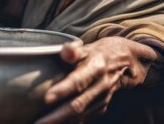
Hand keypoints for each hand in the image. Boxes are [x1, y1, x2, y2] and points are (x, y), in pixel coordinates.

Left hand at [36, 36, 156, 123]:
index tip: (47, 98)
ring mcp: (102, 99)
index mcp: (95, 68)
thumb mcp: (88, 47)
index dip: (63, 90)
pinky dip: (69, 123)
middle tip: (38, 122)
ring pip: (80, 115)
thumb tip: (65, 51)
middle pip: (78, 104)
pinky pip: (84, 118)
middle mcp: (100, 86)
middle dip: (57, 116)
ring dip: (61, 122)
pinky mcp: (101, 107)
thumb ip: (74, 50)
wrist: (126, 62)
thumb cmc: (99, 53)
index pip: (78, 81)